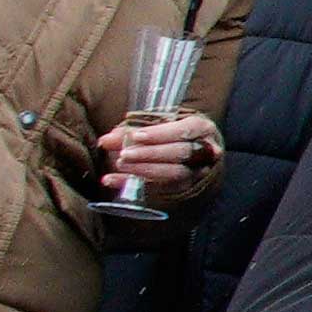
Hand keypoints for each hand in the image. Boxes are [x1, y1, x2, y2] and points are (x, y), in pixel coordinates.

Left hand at [98, 107, 220, 197]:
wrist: (194, 151)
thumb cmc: (173, 132)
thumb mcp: (158, 124)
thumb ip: (134, 129)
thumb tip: (107, 140)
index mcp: (201, 128)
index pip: (183, 130)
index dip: (160, 134)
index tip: (136, 136)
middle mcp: (204, 151)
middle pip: (179, 153)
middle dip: (150, 154)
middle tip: (124, 154)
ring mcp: (197, 171)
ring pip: (173, 173)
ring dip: (144, 170)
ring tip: (120, 165)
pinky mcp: (184, 187)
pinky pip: (158, 188)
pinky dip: (132, 184)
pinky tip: (112, 180)